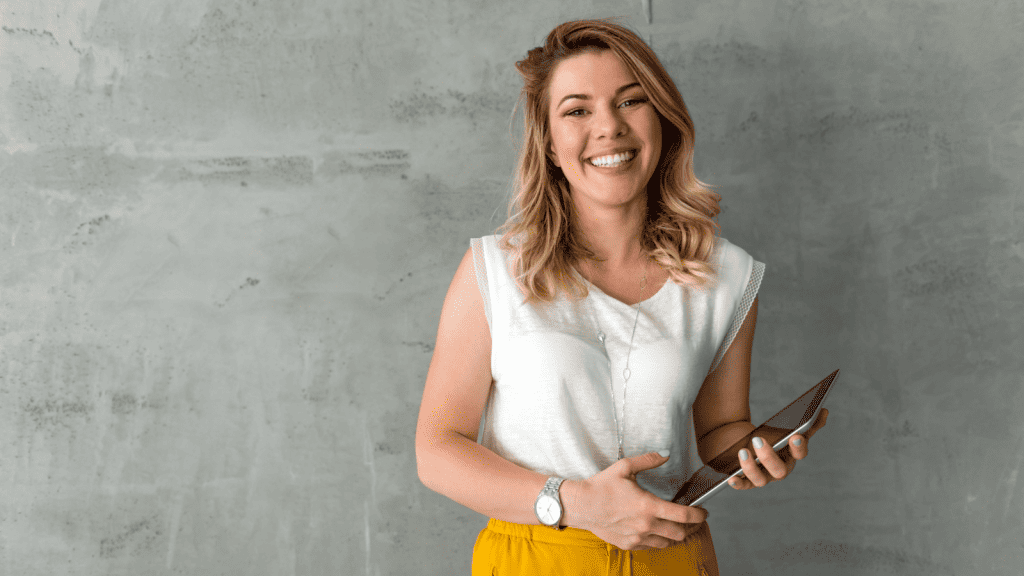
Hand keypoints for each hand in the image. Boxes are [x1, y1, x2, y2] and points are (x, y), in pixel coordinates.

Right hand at [563, 451, 708, 550]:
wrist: (580, 505)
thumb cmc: (601, 486)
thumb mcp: (624, 467)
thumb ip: (648, 460)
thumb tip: (665, 454)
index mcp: (648, 506)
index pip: (683, 515)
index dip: (699, 515)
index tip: (704, 512)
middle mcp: (646, 525)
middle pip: (680, 533)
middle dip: (693, 527)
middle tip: (696, 521)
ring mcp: (637, 537)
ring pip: (668, 543)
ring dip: (677, 536)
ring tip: (680, 527)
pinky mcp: (629, 544)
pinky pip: (652, 547)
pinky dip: (660, 541)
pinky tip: (660, 532)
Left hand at [729, 408, 828, 489]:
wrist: (748, 442)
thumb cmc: (771, 436)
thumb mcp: (786, 428)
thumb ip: (807, 423)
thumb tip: (824, 411)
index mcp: (792, 455)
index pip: (800, 454)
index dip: (799, 447)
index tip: (795, 436)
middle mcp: (780, 470)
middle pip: (779, 470)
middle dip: (769, 456)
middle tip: (758, 440)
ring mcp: (764, 477)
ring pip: (760, 480)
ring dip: (751, 468)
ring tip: (742, 452)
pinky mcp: (747, 480)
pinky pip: (743, 485)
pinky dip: (738, 483)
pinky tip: (731, 478)